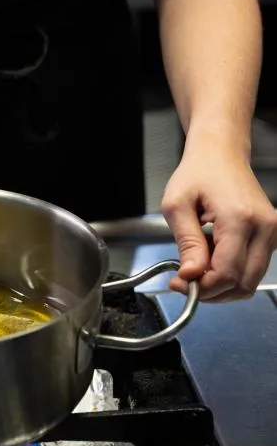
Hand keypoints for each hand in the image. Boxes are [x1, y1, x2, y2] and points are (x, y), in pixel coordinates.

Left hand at [161, 140, 276, 300]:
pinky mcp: (271, 235)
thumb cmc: (198, 173)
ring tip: (198, 264)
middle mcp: (263, 227)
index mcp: (240, 219)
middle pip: (242, 285)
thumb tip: (191, 276)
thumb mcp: (177, 206)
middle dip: (211, 291)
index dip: (201, 288)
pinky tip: (212, 256)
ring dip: (221, 284)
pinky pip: (252, 269)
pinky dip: (231, 273)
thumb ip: (186, 244)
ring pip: (249, 282)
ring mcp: (272, 232)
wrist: (221, 154)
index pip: (226, 274)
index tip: (180, 283)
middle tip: (186, 281)